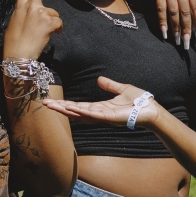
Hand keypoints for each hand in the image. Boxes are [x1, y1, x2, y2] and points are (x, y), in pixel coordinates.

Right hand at [4, 0, 63, 60]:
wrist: (18, 57)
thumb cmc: (14, 44)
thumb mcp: (15, 24)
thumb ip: (26, 14)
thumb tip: (37, 16)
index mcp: (20, 6)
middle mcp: (30, 5)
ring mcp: (40, 11)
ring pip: (53, 13)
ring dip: (50, 23)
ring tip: (40, 34)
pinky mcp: (49, 20)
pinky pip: (58, 23)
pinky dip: (56, 30)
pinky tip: (48, 36)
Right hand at [43, 77, 161, 127]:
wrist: (150, 110)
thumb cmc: (139, 101)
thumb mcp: (122, 89)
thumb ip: (110, 85)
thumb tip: (99, 79)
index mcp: (100, 107)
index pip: (79, 106)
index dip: (66, 104)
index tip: (53, 101)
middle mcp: (99, 113)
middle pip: (75, 111)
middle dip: (60, 108)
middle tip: (45, 103)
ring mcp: (103, 117)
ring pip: (80, 114)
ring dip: (66, 110)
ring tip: (52, 106)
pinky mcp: (109, 117)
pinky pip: (92, 115)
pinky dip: (81, 112)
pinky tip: (70, 108)